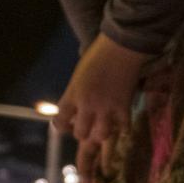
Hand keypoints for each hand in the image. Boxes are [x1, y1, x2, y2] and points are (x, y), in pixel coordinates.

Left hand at [58, 32, 146, 149]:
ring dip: (101, 133)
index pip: (59, 122)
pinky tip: (120, 120)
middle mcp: (87, 104)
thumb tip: (75, 112)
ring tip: (102, 125)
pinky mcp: (124, 107)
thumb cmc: (97, 55)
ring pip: (101, 136)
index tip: (67, 123)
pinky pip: (123, 128)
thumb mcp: (78, 76)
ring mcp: (106, 107)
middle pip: (80, 133)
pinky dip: (122, 127)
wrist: (121, 46)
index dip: (61, 126)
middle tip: (86, 126)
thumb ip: (74, 95)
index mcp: (73, 94)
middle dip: (81, 132)